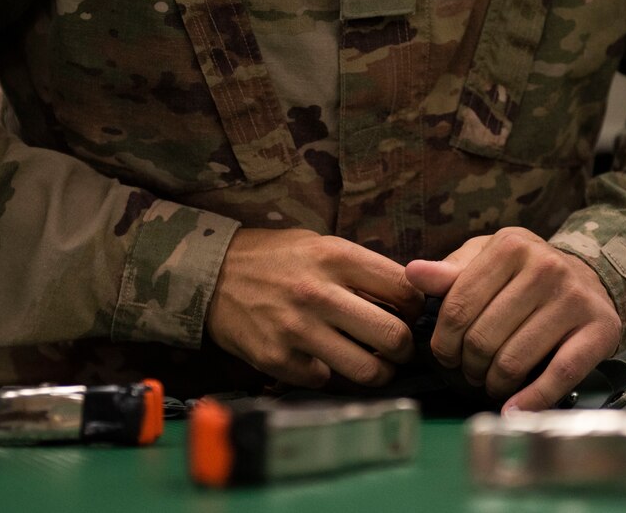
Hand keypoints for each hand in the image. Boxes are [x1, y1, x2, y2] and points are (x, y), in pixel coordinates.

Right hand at [207, 229, 423, 388]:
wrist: (210, 275)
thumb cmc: (274, 258)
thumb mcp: (319, 245)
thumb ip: (360, 269)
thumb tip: (408, 298)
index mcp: (335, 257)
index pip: (405, 290)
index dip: (416, 307)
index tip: (408, 314)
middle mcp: (319, 293)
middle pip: (394, 337)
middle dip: (404, 349)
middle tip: (397, 349)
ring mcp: (297, 330)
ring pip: (367, 370)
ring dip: (377, 373)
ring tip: (373, 365)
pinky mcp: (277, 359)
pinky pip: (325, 381)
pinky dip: (329, 374)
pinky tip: (321, 359)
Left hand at [405, 228, 620, 411]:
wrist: (592, 279)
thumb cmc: (525, 273)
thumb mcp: (486, 260)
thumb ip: (450, 273)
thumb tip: (412, 273)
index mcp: (510, 246)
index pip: (458, 306)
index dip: (443, 340)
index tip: (444, 355)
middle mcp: (545, 268)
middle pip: (482, 337)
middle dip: (467, 365)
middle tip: (469, 371)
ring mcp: (575, 300)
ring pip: (514, 360)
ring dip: (493, 383)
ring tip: (490, 382)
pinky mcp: (600, 330)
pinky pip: (558, 375)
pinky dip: (531, 400)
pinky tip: (513, 411)